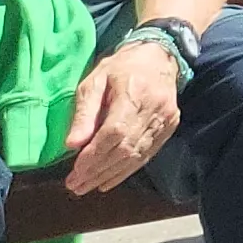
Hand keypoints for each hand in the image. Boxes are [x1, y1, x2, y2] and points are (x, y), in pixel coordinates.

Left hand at [62, 40, 184, 193]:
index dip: (94, 156)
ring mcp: (166, 119)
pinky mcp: (170, 126)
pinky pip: (147, 154)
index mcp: (133, 93)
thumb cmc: (120, 68)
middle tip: (75, 186)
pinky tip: (109, 180)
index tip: (74, 171)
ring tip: (87, 186)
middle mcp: (154, 108)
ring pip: (137, 156)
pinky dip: (126, 170)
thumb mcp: (94, 82)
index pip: (114, 133)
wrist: (158, 56)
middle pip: (125, 149)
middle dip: (97, 171)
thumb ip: (84, 113)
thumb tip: (72, 145)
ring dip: (110, 175)